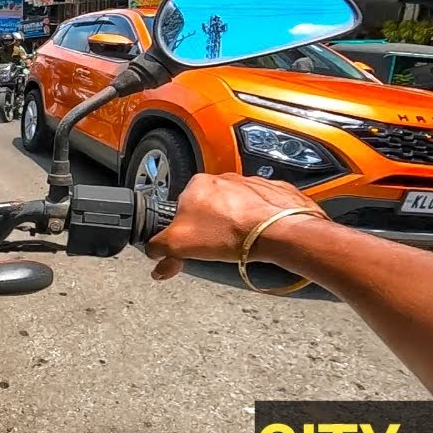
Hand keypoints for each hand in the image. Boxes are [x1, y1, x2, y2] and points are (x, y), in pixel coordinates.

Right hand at [144, 173, 323, 280]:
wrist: (277, 231)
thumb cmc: (228, 232)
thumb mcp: (178, 244)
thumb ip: (159, 248)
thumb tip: (155, 253)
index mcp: (197, 183)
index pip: (181, 207)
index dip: (183, 228)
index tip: (190, 244)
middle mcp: (224, 178)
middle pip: (209, 207)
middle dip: (210, 226)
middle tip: (214, 248)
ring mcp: (251, 183)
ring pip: (236, 206)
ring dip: (235, 223)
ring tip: (238, 244)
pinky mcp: (274, 193)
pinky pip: (261, 208)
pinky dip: (258, 222)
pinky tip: (257, 236)